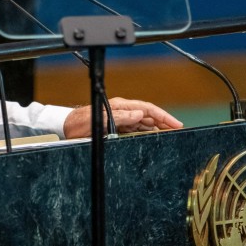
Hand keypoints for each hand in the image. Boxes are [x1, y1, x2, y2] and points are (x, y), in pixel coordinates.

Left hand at [63, 97, 182, 138]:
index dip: (163, 116)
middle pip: (149, 116)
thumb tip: (140, 114)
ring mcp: (121, 120)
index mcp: (121, 106)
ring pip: (144, 124)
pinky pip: (136, 131)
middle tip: (179, 131)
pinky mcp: (117, 128)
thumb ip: (121, 115)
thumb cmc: (80, 121)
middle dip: (165, 123)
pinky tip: (153, 139)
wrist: (67, 127)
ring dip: (157, 129)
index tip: (176, 124)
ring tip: (170, 136)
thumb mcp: (101, 118)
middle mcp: (123, 111)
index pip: (148, 108)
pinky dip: (146, 134)